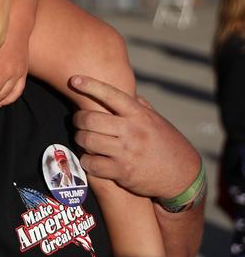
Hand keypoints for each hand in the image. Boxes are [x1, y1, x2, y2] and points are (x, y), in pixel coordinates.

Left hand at [69, 75, 200, 198]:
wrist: (183, 176)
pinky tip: (89, 158)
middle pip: (91, 119)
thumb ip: (139, 106)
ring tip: (82, 138)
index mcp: (139, 115)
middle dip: (78, 119)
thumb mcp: (157, 120)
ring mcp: (126, 152)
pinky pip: (92, 164)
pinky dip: (85, 161)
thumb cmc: (167, 143)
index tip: (74, 80)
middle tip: (77, 121)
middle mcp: (132, 131)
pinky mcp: (122, 172)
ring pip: (87, 141)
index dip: (90, 85)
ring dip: (79, 139)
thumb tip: (125, 89)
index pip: (111, 95)